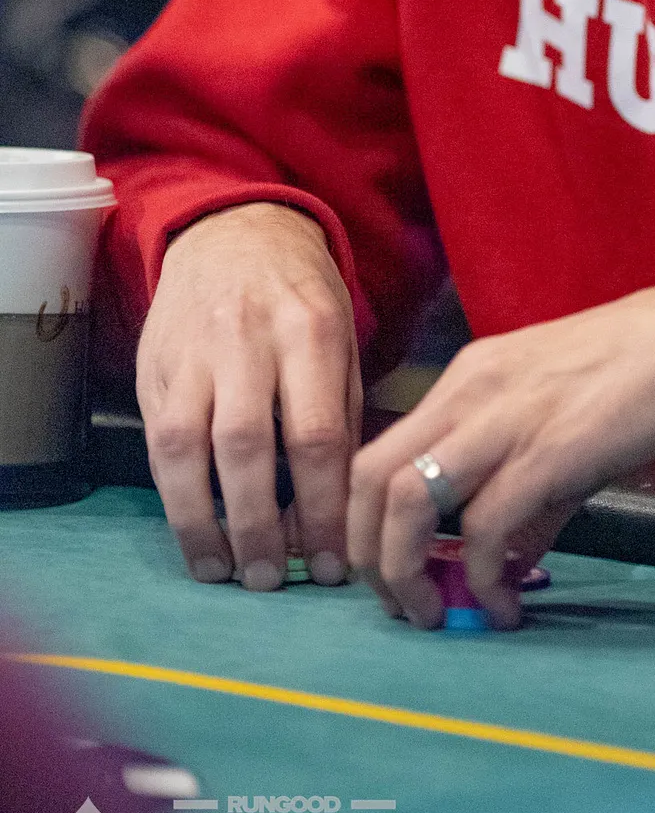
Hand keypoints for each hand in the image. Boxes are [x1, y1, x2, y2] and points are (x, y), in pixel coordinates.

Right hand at [137, 201, 361, 591]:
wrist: (233, 232)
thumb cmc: (300, 297)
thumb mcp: (342, 339)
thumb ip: (342, 415)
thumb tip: (341, 512)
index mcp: (311, 331)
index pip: (317, 436)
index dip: (323, 510)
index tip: (333, 564)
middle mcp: (248, 338)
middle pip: (248, 447)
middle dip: (259, 525)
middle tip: (273, 580)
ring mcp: (193, 352)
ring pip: (188, 448)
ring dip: (204, 522)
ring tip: (226, 571)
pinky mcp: (154, 368)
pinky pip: (158, 443)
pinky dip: (173, 498)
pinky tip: (194, 535)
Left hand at [347, 266, 654, 627]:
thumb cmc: (647, 369)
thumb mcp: (565, 421)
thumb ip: (530, 493)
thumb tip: (506, 564)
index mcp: (469, 376)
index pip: (373, 452)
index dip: (363, 525)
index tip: (390, 575)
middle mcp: (471, 389)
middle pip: (366, 478)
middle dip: (369, 558)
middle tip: (403, 606)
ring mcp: (507, 416)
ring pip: (404, 501)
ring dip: (407, 573)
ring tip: (440, 615)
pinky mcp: (551, 450)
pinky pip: (486, 527)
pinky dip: (483, 578)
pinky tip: (508, 605)